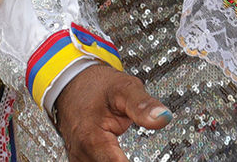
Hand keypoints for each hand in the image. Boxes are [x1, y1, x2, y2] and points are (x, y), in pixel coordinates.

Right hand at [53, 63, 171, 161]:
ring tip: (132, 154)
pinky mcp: (81, 159)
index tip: (149, 157)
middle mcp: (82, 153)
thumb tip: (163, 117)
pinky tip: (122, 157)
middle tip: (147, 153)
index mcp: (92, 139)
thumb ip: (143, 105)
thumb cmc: (97, 86)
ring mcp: (79, 158)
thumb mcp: (124, 88)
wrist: (72, 83)